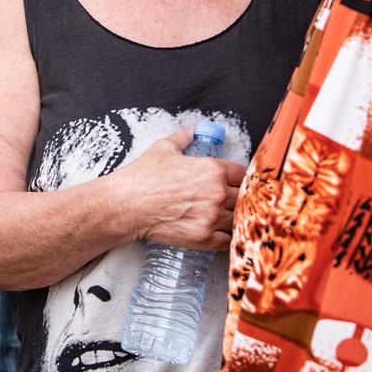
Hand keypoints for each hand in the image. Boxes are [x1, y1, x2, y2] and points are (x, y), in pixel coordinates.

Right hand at [124, 127, 245, 251]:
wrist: (126, 205)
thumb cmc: (143, 177)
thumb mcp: (164, 148)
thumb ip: (183, 138)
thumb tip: (191, 131)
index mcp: (213, 169)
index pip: (243, 174)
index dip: (240, 178)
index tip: (236, 182)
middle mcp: (217, 193)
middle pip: (244, 197)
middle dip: (238, 198)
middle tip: (230, 201)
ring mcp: (211, 217)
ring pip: (238, 219)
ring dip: (233, 217)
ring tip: (224, 217)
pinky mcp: (203, 238)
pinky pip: (227, 240)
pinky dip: (226, 237)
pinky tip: (219, 232)